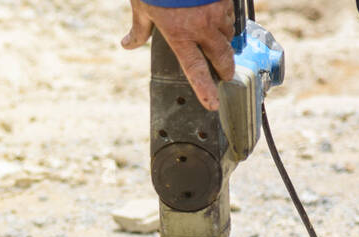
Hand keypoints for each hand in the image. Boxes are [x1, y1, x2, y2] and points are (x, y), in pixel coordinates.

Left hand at [121, 0, 235, 110]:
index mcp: (180, 35)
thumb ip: (139, 29)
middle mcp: (202, 28)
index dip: (204, 89)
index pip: (195, 70)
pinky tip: (220, 16)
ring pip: (229, 34)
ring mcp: (217, 12)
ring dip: (226, 40)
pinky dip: (227, 18)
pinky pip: (231, 14)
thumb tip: (127, 44)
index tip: (213, 104)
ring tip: (219, 41)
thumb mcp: (142, 7)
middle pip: (222, 57)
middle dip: (226, 69)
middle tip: (227, 75)